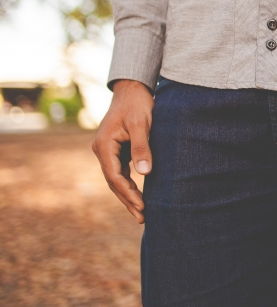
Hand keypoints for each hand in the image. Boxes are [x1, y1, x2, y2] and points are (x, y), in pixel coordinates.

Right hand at [92, 79, 153, 222]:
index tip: (143, 206)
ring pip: (116, 179)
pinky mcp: (116, 150)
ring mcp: (107, 151)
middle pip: (113, 182)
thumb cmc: (138, 104)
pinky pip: (121, 172)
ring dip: (127, 195)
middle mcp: (102, 150)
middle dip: (127, 200)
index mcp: (104, 145)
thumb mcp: (142, 124)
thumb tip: (144, 172)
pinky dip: (129, 184)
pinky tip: (139, 195)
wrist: (133, 89)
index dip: (128, 193)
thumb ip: (143, 147)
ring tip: (142, 212)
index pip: (115, 176)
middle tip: (142, 217)